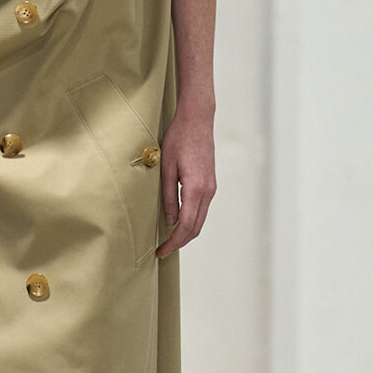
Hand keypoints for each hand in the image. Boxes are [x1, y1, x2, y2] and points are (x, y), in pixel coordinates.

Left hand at [156, 103, 216, 258]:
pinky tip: (177, 222)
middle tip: (162, 251)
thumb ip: (167, 197)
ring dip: (186, 233)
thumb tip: (169, 222)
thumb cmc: (178, 139)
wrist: (197, 121)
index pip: (186, 225)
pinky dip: (191, 221)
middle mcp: (208, 191)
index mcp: (196, 188)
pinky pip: (202, 210)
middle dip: (179, 242)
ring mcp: (211, 188)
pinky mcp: (210, 184)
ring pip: (200, 220)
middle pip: (196, 227)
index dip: (173, 242)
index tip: (161, 251)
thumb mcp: (166, 168)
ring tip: (168, 240)